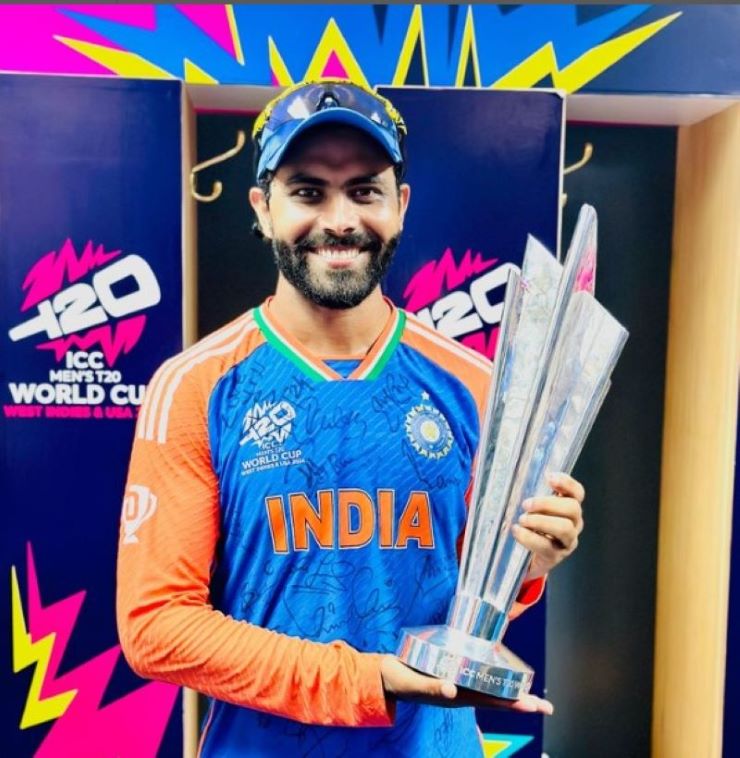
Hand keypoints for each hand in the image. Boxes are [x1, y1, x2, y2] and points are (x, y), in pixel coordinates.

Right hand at [380, 656, 552, 713]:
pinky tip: (501, 675)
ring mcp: (457, 685)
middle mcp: (461, 692)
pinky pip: (477, 678)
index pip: (491, 700)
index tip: (534, 705)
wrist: (385, 676)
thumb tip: (453, 690)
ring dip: (510, 691)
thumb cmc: (399, 679)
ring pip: (489, 689)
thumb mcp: (413, 684)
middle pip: (496, 698)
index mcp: (456, 696)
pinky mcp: (451, 673)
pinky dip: (493, 678)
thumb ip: (432, 687)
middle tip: (546, 706)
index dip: (513, 702)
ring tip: (530, 696)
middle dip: (520, 701)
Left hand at [513, 471, 584, 580]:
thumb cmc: (528, 526)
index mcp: (569, 508)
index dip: (567, 483)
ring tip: (522, 520)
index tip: (548, 477)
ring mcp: (568, 541)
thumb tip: (518, 481)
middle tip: (525, 504)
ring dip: (541, 521)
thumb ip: (533, 497)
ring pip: (565, 528)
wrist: (524, 558)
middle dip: (548, 504)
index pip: (577, 493)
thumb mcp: (532, 509)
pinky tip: (517, 531)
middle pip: (572, 508)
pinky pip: (548, 546)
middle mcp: (574, 523)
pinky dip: (530, 538)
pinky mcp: (556, 556)